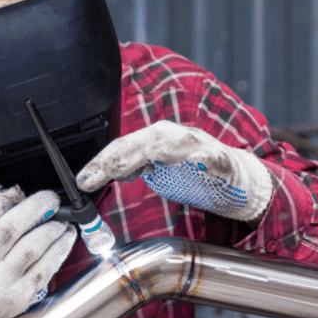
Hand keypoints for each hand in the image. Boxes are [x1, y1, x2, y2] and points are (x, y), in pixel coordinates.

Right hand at [0, 185, 75, 317]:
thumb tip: (16, 193)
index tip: (16, 195)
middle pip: (9, 229)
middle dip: (36, 208)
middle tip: (50, 199)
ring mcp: (0, 284)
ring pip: (32, 248)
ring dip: (53, 228)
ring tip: (60, 219)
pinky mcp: (21, 296)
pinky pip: (46, 268)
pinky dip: (60, 248)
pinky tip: (65, 237)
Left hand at [76, 120, 272, 221]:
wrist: (234, 179)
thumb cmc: (191, 172)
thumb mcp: (155, 170)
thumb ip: (131, 168)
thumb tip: (101, 174)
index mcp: (155, 139)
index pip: (123, 147)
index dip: (101, 162)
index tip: (83, 181)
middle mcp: (174, 137)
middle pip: (143, 142)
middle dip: (120, 158)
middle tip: (102, 174)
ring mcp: (198, 146)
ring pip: (174, 143)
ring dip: (156, 151)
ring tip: (139, 165)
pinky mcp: (221, 159)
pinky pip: (211, 157)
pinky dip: (203, 158)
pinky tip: (196, 162)